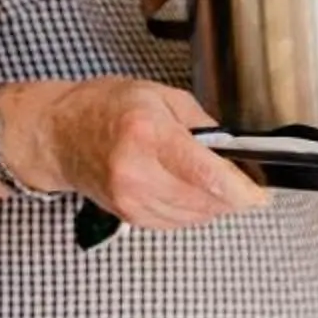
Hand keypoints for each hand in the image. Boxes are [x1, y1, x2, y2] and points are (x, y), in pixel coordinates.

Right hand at [8, 78, 271, 232]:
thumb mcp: (156, 94)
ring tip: (202, 178)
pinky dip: (190, 210)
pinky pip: (176, 223)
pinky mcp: (128, 215)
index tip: (261, 195)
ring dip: (211, 202)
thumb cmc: (100, 108)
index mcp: (148, 134)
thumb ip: (199, 121)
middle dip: (230, 193)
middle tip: (235, 176)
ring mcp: (131, 198)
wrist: (56, 135)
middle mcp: (137, 172)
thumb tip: (231, 148)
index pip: (206, 175)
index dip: (242, 190)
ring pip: (195, 216)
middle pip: (206, 201)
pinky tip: (182, 188)